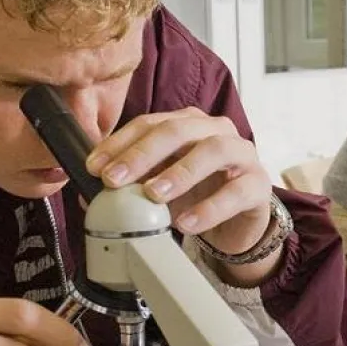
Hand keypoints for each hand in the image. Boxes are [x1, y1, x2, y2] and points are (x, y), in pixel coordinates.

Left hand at [86, 109, 272, 255]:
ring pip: (214, 150)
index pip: (151, 123)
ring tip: (153, 196)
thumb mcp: (160, 187)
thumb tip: (87, 196)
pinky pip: (237, 192)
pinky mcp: (259, 185)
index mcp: (189, 124)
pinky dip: (209, 208)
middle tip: (115, 179)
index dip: (120, 143)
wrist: (239, 221)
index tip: (95, 167)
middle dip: (143, 153)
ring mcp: (243, 154)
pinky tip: (186, 223)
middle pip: (179, 129)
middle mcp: (217, 131)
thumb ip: (131, 186)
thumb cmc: (199, 194)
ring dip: (179, 172)